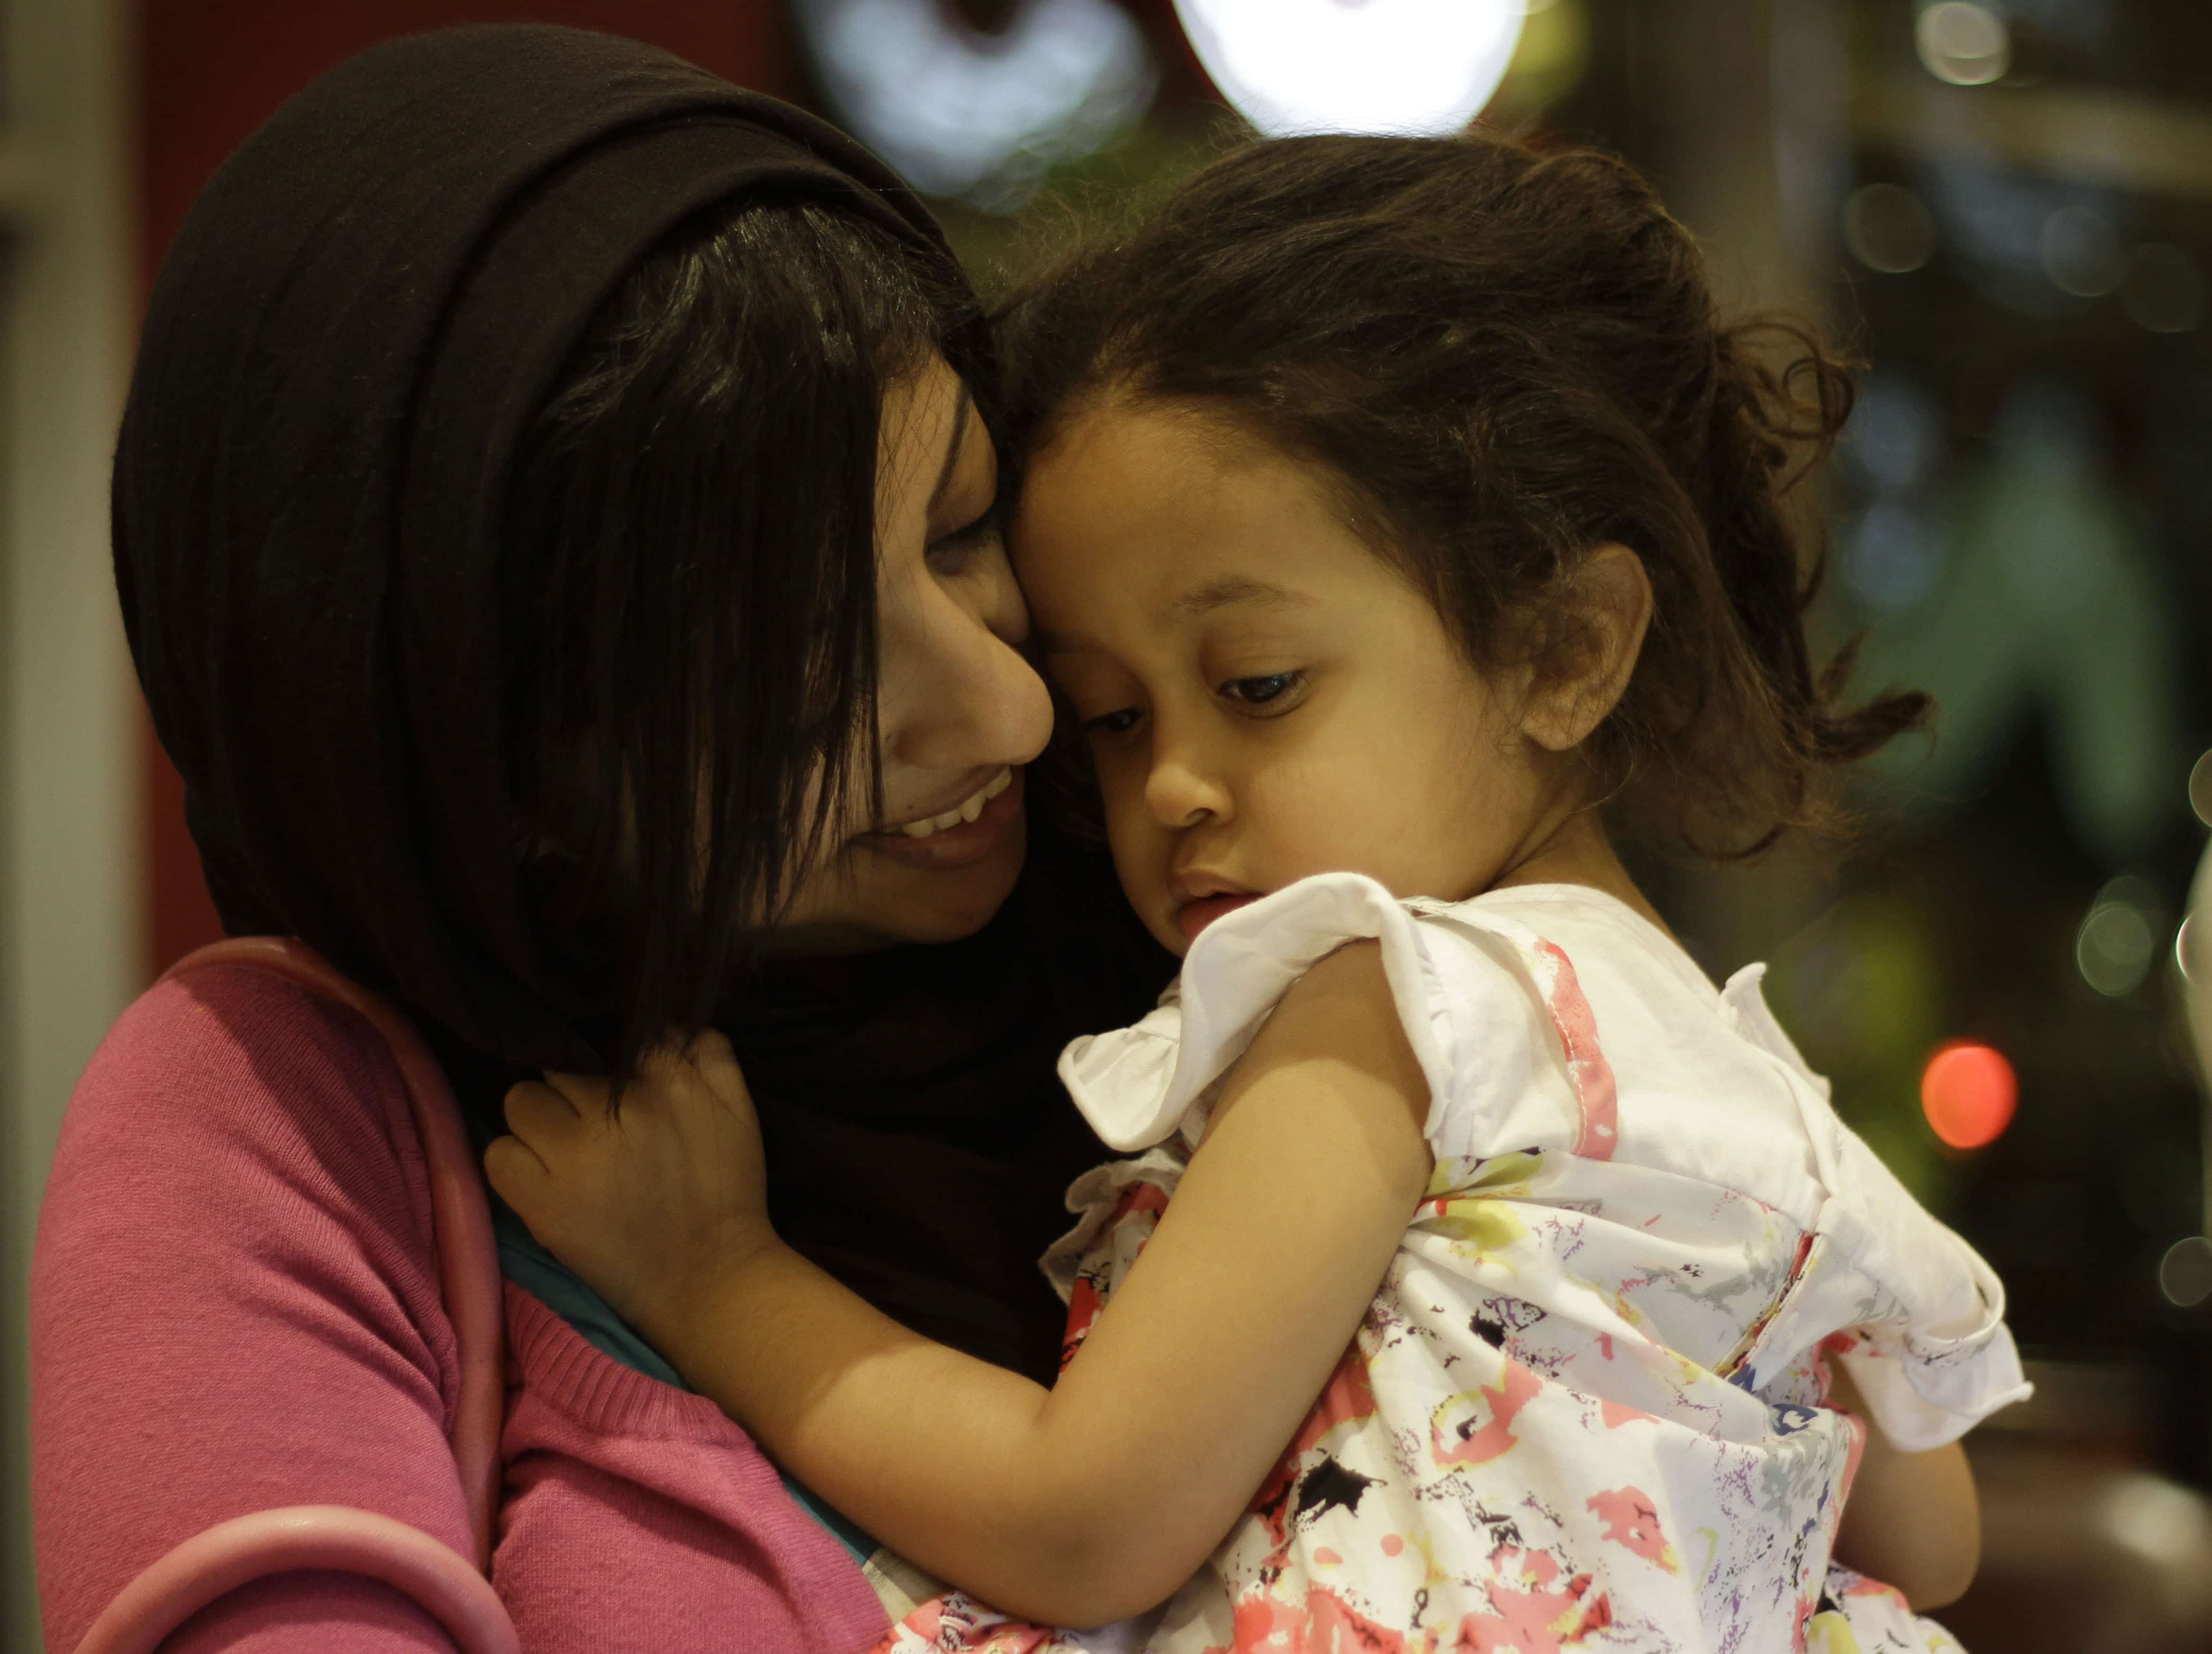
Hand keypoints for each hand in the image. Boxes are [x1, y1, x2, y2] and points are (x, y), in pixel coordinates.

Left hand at [484, 1031, 778, 1343]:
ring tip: (558, 1147)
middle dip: (571, 1089)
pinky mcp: (543, 1202)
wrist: (712, 1279)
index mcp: (666, 1080)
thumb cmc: (729, 1192)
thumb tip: (671, 1024)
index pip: (613, 1038)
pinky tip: (540, 1178)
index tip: (611, 1084)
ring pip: (521, 1100)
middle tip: (586, 1120)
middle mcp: (614, 1108)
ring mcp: (573, 1156)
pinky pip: (498, 1155)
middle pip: (560, 1067)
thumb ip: (712, 1055)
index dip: (607, 1060)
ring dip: (537, 1120)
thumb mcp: (741, 1110)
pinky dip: (514, 1162)